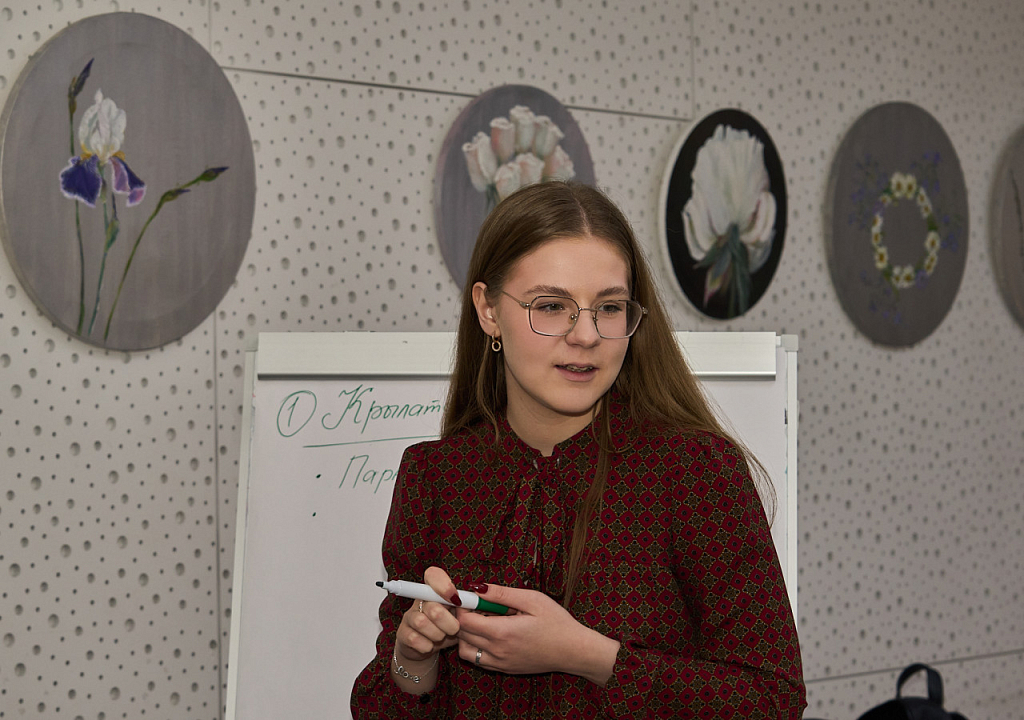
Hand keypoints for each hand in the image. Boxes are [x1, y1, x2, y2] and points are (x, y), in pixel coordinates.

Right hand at [394, 566, 460, 661]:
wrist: (427, 648)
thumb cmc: (447, 628)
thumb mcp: (460, 617)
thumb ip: (469, 609)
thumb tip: (480, 602)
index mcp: (435, 591)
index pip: (433, 575)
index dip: (443, 585)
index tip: (456, 600)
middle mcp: (420, 600)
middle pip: (432, 605)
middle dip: (448, 623)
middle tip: (454, 629)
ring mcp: (409, 615)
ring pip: (422, 622)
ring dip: (437, 635)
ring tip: (441, 637)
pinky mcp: (402, 632)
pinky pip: (414, 639)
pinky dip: (427, 646)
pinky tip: (430, 645)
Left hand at [455, 583, 619, 685]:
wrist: (573, 650)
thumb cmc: (556, 622)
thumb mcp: (532, 599)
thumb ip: (502, 594)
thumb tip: (477, 587)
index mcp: (502, 632)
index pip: (464, 621)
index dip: (463, 606)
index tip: (472, 597)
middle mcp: (497, 651)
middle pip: (462, 635)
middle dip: (464, 618)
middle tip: (480, 606)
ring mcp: (500, 663)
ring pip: (465, 650)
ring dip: (467, 635)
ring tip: (484, 621)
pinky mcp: (504, 669)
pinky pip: (478, 660)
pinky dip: (475, 647)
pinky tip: (491, 635)